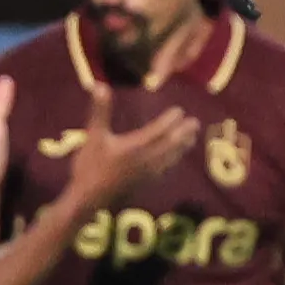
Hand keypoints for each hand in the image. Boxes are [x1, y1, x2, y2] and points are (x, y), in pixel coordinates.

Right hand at [61, 83, 198, 214]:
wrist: (89, 198)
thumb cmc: (90, 166)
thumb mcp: (94, 135)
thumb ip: (100, 111)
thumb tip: (100, 85)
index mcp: (136, 146)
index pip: (159, 131)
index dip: (170, 120)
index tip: (180, 111)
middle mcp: (147, 159)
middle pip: (171, 144)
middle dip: (184, 133)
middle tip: (195, 123)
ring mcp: (148, 173)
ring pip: (171, 158)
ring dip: (182, 147)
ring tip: (192, 139)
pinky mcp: (145, 183)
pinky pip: (165, 169)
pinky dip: (173, 160)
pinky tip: (174, 160)